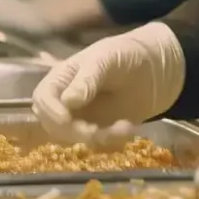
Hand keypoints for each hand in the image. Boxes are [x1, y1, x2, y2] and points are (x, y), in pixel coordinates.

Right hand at [31, 22, 185, 143]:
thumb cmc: (125, 54)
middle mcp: (65, 101)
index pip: (43, 98)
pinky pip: (96, 144)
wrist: (155, 69)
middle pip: (53, 124)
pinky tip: (129, 128)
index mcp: (62, 79)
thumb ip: (87, 78)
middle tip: (96, 131)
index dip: (50, 111)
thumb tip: (68, 100)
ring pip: (75, 138)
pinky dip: (111, 141)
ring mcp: (81, 118)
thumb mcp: (106, 59)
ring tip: (124, 127)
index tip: (65, 120)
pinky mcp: (99, 131)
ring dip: (97, 138)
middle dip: (73, 131)